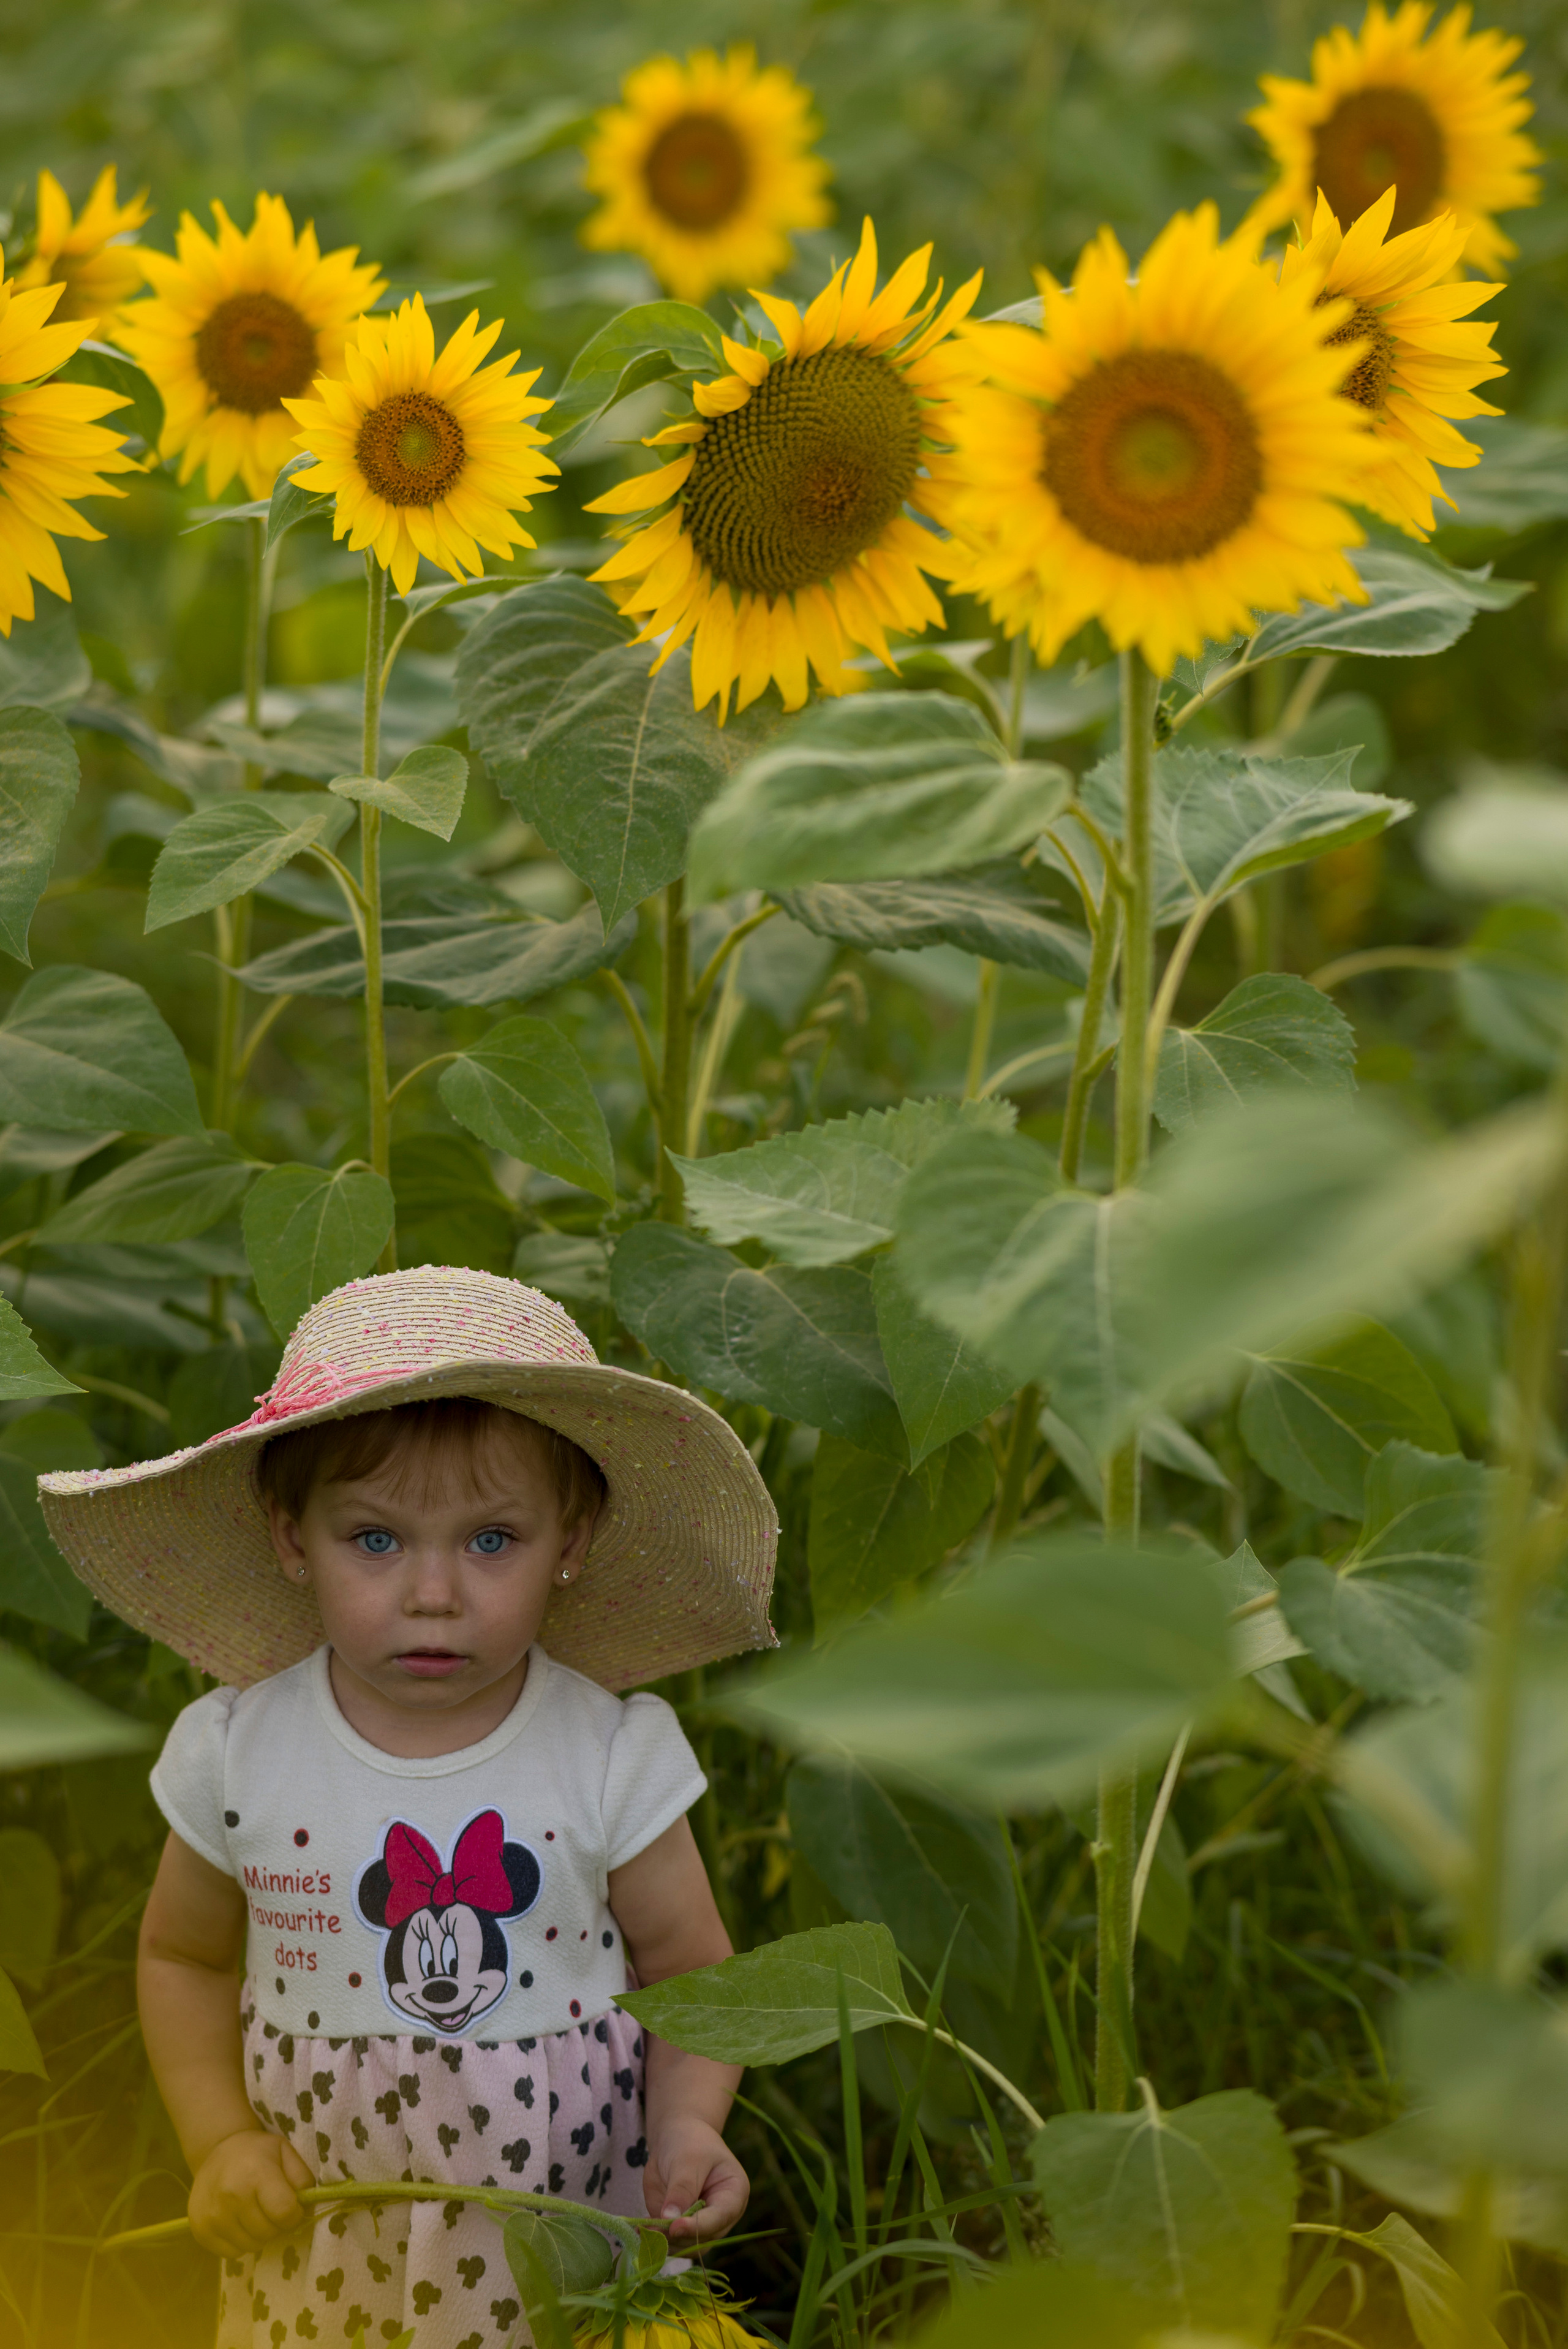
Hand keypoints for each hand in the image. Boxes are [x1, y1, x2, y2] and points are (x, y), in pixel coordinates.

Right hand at [188, 2127, 312, 2256]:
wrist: (215, 2152)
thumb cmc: (256, 2153)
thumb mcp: (285, 2152)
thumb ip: (302, 2177)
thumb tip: (308, 2205)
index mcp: (256, 2174)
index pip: (284, 2212)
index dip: (294, 2214)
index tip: (291, 2208)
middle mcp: (231, 2196)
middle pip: (268, 2232)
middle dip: (276, 2225)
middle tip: (271, 2209)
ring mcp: (213, 2216)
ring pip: (251, 2246)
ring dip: (259, 2235)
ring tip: (254, 2214)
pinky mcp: (200, 2231)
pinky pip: (232, 2253)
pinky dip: (240, 2242)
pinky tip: (238, 2222)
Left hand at [643, 2113, 748, 2244]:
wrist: (676, 2139)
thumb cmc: (689, 2143)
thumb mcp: (687, 2159)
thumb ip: (681, 2189)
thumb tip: (670, 2220)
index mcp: (735, 2193)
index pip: (720, 2217)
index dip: (698, 2226)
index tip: (674, 2227)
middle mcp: (722, 2216)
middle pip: (704, 2238)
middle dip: (678, 2236)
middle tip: (651, 2230)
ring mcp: (702, 2225)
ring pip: (687, 2247)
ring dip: (665, 2242)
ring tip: (643, 2229)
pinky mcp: (683, 2229)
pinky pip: (671, 2243)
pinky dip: (656, 2240)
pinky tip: (642, 2229)